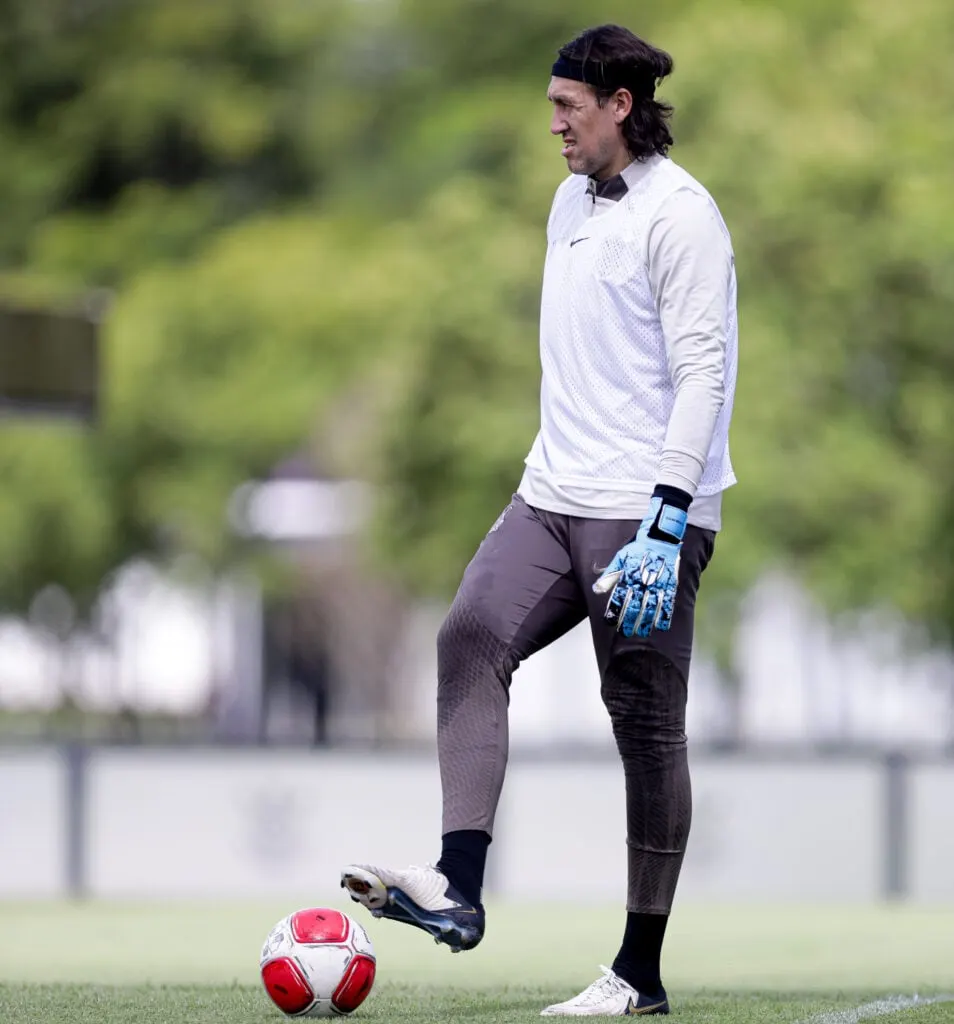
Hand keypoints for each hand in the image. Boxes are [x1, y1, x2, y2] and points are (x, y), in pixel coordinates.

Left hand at [593, 493, 686, 637]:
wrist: (661, 537)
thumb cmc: (637, 549)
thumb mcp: (620, 558)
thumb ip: (609, 575)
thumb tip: (596, 590)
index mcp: (630, 575)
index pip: (619, 597)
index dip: (614, 610)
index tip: (609, 622)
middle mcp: (643, 581)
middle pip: (635, 605)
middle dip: (629, 620)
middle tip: (626, 632)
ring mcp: (658, 583)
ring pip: (651, 606)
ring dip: (646, 621)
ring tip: (642, 633)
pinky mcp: (670, 584)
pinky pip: (668, 602)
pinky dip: (665, 615)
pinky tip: (661, 626)